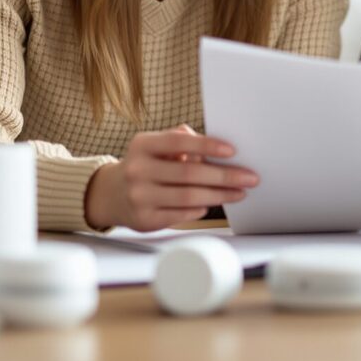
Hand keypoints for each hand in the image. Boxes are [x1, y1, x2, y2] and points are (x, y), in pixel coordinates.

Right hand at [83, 125, 259, 231]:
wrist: (112, 194)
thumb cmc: (145, 165)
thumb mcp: (155, 146)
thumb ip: (181, 140)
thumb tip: (211, 149)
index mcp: (142, 145)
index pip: (179, 142)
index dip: (208, 145)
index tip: (232, 150)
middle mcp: (137, 170)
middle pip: (189, 173)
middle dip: (224, 175)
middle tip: (249, 177)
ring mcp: (139, 196)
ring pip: (188, 197)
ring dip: (219, 195)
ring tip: (239, 192)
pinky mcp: (145, 219)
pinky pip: (181, 214)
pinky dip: (200, 209)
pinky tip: (211, 204)